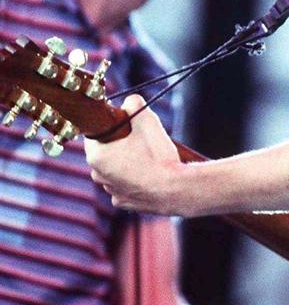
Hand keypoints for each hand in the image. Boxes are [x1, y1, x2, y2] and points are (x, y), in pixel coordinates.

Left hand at [84, 94, 181, 212]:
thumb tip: (131, 101)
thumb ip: (135, 104)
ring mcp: (111, 192)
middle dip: (119, 145)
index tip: (124, 125)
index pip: (94, 134)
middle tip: (139, 140)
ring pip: (115, 171)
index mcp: (97, 156)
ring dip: (127, 164)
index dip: (110, 127)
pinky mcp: (125, 203)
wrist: (177, 189)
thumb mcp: (147, 120)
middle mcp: (98, 176)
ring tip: (148, 158)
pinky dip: (135, 181)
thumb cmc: (158, 156)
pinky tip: (150, 175)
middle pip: (105, 153)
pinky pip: (126, 187)